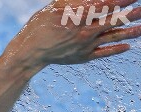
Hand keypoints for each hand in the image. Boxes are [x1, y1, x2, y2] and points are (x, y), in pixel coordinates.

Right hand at [8, 0, 140, 65]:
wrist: (29, 52)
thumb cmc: (39, 25)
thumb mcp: (55, 7)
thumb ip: (75, 0)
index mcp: (79, 17)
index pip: (108, 5)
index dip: (123, 0)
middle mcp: (85, 32)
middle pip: (115, 20)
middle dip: (132, 13)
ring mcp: (85, 46)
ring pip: (113, 37)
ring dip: (130, 31)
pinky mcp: (83, 57)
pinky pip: (104, 53)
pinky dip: (116, 49)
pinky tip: (128, 46)